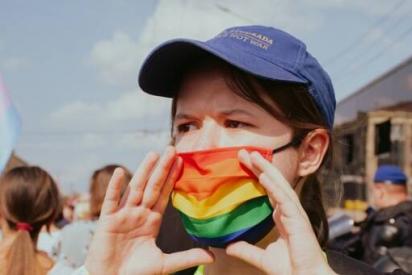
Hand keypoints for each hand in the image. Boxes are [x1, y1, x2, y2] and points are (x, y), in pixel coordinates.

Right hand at [85, 146, 213, 274]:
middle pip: (152, 186)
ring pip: (135, 189)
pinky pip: (111, 201)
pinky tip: (120, 171)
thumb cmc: (136, 274)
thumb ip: (186, 258)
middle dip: (162, 168)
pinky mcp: (107, 222)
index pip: (164, 195)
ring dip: (143, 171)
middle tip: (171, 149)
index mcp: (152, 221)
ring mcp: (123, 216)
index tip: (181, 162)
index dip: (172, 178)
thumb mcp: (165, 265)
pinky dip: (115, 187)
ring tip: (153, 154)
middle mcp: (138, 214)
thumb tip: (212, 256)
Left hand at [226, 150, 335, 274]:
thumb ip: (246, 250)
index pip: (268, 190)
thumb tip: (228, 246)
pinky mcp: (298, 220)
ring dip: (267, 170)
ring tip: (254, 155)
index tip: (244, 162)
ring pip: (279, 186)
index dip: (257, 175)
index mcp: (281, 216)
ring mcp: (294, 214)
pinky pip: (284, 200)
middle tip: (246, 152)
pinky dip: (274, 187)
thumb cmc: (290, 269)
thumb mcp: (262, 257)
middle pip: (273, 183)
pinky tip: (264, 176)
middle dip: (260, 166)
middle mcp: (288, 211)